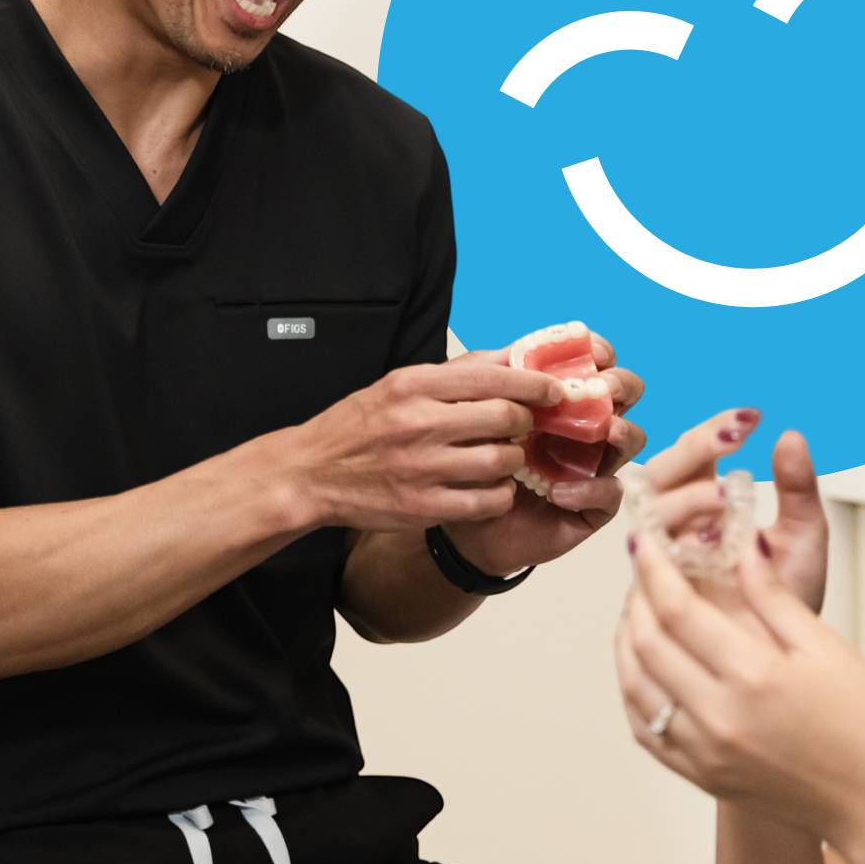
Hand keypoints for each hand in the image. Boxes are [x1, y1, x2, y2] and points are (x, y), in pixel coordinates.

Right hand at [282, 358, 559, 533]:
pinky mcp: (423, 507)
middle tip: (527, 425)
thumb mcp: (399, 383)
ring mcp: (422, 468)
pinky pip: (486, 501)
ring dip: (514, 459)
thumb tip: (509, 356)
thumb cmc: (359, 426)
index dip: (533, 383)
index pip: (491, 377)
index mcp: (413, 385)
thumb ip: (455, 373)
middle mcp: (418, 423)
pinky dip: (501, 494)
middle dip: (526, 422)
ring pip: (500, 461)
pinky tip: (494, 487)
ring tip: (507, 456)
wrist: (311, 473)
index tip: (553, 390)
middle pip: (503, 418)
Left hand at [442, 330, 648, 573]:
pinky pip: (610, 492)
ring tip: (605, 432)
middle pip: (626, 394)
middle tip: (603, 389)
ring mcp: (592, 464)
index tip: (593, 352)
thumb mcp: (477, 413)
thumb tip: (521, 350)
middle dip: (622, 385)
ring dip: (623, 431)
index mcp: (561, 398)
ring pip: (631, 439)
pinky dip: (589, 489)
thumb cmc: (474, 462)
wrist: (464, 521)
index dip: (602, 352)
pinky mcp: (592, 504)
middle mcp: (584, 427)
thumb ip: (498, 380)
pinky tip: (557, 493)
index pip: (596, 364)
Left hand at [615, 521, 864, 848]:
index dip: (653, 568)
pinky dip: (634, 691)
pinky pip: (646, 730)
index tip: (646, 542)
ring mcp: (705, 752)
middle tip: (642, 570)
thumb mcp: (827, 647)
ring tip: (637, 610)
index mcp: (754, 677)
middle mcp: (719, 717)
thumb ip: (774, 595)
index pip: (678, 610)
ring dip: (626, 642)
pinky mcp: (702, 776)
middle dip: (636, 598)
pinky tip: (643, 667)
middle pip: (646, 645)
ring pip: (634, 687)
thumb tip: (742, 547)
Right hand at [630, 413, 829, 611]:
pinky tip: (704, 550)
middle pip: (658, 477)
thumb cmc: (789, 603)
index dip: (713, 433)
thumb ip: (798, 490)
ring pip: (647, 516)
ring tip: (724, 500)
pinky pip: (643, 569)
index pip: (695, 455)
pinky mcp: (652, 600)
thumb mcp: (804, 539)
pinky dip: (670, 554)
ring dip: (683, 501)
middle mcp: (677, 529)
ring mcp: (661, 564)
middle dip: (689, 457)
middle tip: (728, 446)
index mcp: (707, 505)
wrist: (782, 665)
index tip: (750, 419)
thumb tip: (791, 436)